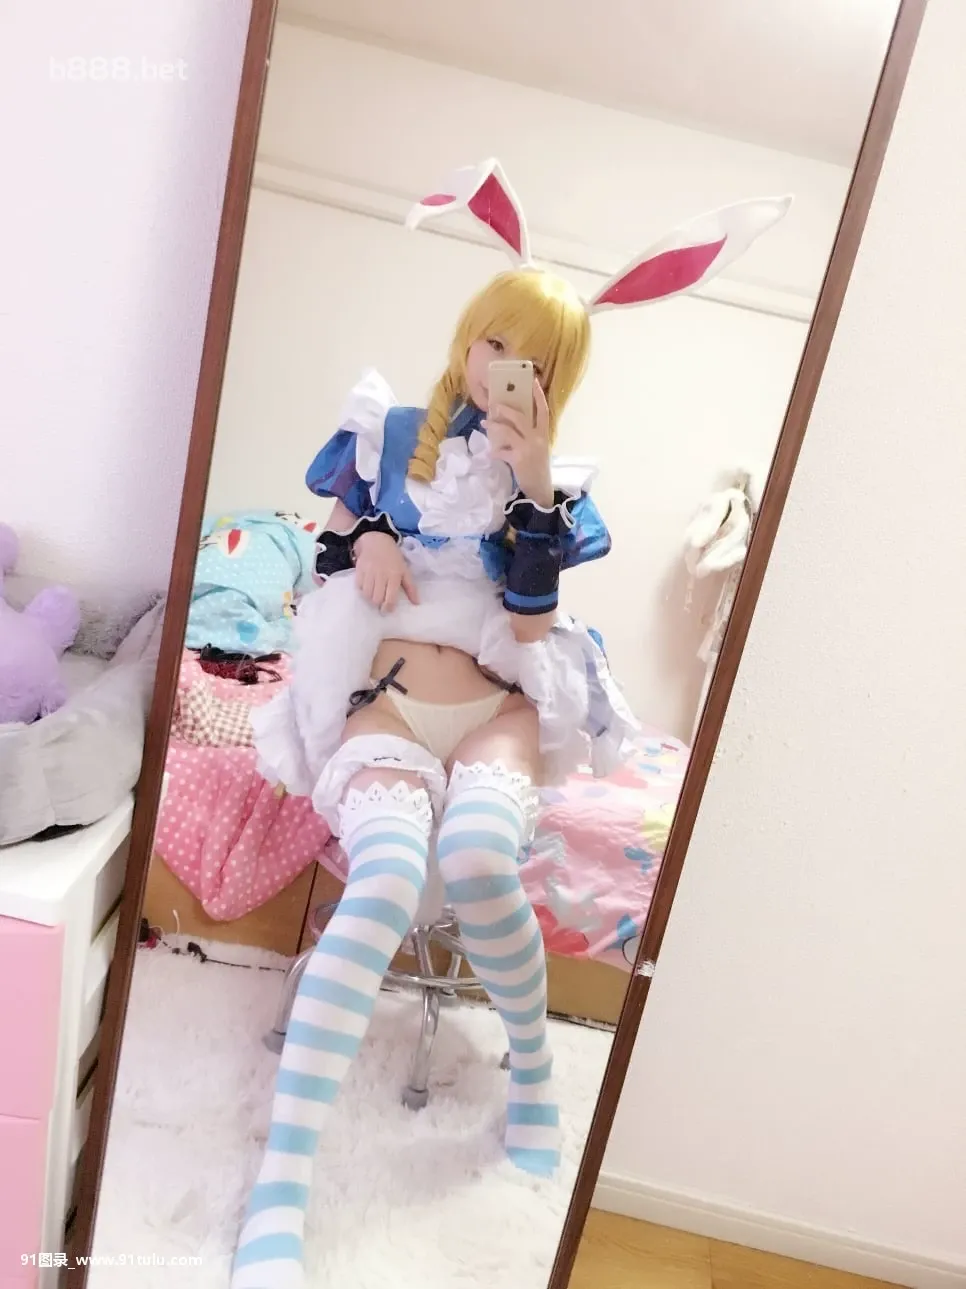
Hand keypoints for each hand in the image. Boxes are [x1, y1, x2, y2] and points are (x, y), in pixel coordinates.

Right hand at [352, 531, 418, 611]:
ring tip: (373, 596)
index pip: (390, 598)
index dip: (388, 607)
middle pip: (376, 598)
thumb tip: (416, 603)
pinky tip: (366, 588)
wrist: (377, 541)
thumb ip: (411, 588)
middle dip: (378, 604)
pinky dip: (362, 590)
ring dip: (370, 598)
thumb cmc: (393, 558)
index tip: (387, 610)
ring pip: (367, 594)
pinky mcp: (359, 570)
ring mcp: (369, 572)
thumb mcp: (405, 571)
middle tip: (380, 603)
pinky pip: (358, 586)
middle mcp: (381, 575)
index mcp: (394, 576)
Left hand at [483, 376, 553, 507]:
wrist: (540, 489)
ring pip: (507, 431)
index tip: (533, 381)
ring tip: (485, 423)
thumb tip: (512, 422)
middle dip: (505, 409)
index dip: (538, 395)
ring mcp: (527, 448)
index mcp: (543, 433)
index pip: (543, 410)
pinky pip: (501, 451)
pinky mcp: (517, 459)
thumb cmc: (538, 466)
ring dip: (494, 426)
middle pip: (520, 417)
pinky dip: (494, 452)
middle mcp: (537, 438)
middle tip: (494, 406)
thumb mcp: (539, 447)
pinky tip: (491, 453)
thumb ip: (530, 434)